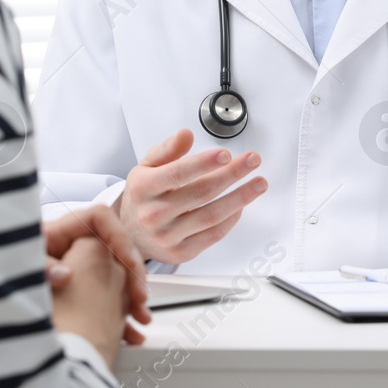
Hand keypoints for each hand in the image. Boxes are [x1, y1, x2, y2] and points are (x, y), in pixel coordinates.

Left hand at [44, 204, 149, 338]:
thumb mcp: (16, 269)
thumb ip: (40, 269)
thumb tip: (64, 275)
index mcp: (57, 233)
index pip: (99, 218)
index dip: (118, 237)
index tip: (129, 265)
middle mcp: (70, 249)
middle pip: (114, 251)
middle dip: (132, 275)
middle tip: (140, 300)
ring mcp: (76, 271)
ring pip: (114, 278)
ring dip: (130, 299)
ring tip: (139, 321)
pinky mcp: (76, 295)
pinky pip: (105, 301)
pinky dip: (118, 317)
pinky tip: (127, 334)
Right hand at [116, 128, 266, 264]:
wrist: (129, 234)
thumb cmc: (142, 197)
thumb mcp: (146, 167)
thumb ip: (167, 149)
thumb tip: (186, 135)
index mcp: (143, 188)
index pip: (178, 173)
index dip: (204, 163)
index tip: (226, 154)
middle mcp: (153, 214)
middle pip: (201, 192)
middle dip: (232, 174)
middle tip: (252, 161)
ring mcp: (167, 236)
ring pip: (211, 216)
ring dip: (240, 198)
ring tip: (258, 183)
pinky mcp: (180, 253)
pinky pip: (212, 235)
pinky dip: (231, 219)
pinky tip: (242, 205)